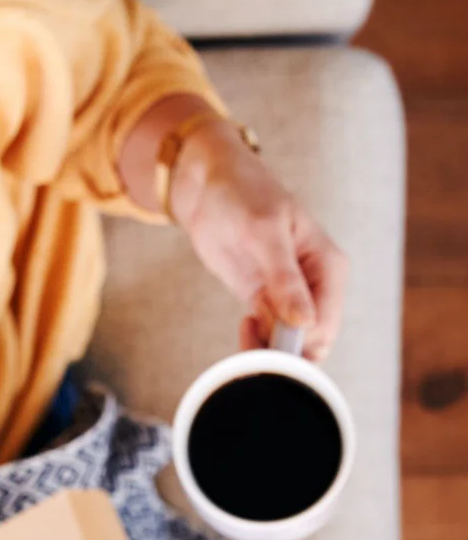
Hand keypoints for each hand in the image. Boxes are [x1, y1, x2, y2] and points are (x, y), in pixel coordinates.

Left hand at [169, 121, 347, 361]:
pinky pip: (268, 335)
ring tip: (245, 328)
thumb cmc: (242, 197)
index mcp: (329, 267)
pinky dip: (255, 341)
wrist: (209, 188)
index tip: (268, 343)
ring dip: (267, 349)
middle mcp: (315, 286)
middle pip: (312, 341)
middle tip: (251, 340)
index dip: (301, 345)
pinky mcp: (263, 300)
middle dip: (284, 352)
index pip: (326, 324)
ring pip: (289, 344)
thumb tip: (305, 322)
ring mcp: (290, 296)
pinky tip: (242, 324)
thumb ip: (284, 279)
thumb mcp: (263, 233)